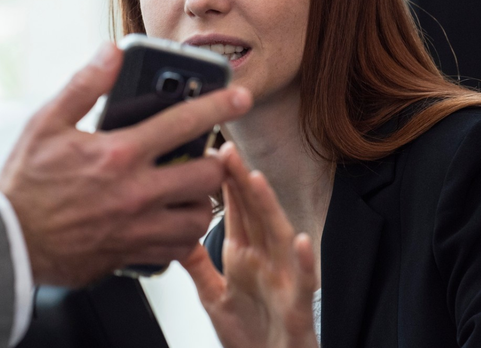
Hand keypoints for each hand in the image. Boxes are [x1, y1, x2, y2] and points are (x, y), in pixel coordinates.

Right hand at [0, 43, 252, 286]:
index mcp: (118, 154)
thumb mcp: (46, 123)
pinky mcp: (132, 253)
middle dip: (213, 161)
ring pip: (200, 216)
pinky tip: (170, 218)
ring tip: (189, 188)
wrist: (9, 243)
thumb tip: (110, 53)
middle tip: (204, 154)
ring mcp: (137, 227)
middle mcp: (135, 192)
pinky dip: (183, 232)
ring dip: (202, 200)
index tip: (240, 96)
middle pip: (206, 175)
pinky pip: (178, 247)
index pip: (183, 122)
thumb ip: (84, 86)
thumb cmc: (25, 183)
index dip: (219, 104)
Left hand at [181, 143, 318, 347]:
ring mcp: (283, 280)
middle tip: (228, 151)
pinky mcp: (297, 305)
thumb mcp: (214, 296)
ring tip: (256, 180)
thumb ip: (198, 265)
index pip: (236, 211)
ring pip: (279, 236)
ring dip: (269, 207)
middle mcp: (266, 261)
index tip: (213, 153)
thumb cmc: (250, 335)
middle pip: (255, 213)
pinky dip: (305, 262)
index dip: (226, 182)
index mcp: (245, 257)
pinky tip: (301, 241)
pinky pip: (304, 282)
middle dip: (242, 181)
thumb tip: (176, 236)